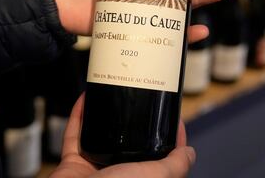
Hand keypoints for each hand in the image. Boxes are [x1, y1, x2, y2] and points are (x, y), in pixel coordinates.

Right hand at [49, 94, 195, 177]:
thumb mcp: (156, 176)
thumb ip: (175, 165)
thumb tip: (191, 153)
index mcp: (140, 177)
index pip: (158, 156)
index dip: (166, 136)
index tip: (170, 117)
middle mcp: (118, 174)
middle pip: (127, 143)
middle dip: (131, 122)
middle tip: (138, 99)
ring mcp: (94, 169)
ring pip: (99, 136)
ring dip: (103, 116)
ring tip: (111, 95)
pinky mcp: (73, 164)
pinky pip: (74, 135)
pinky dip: (78, 116)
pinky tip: (85, 99)